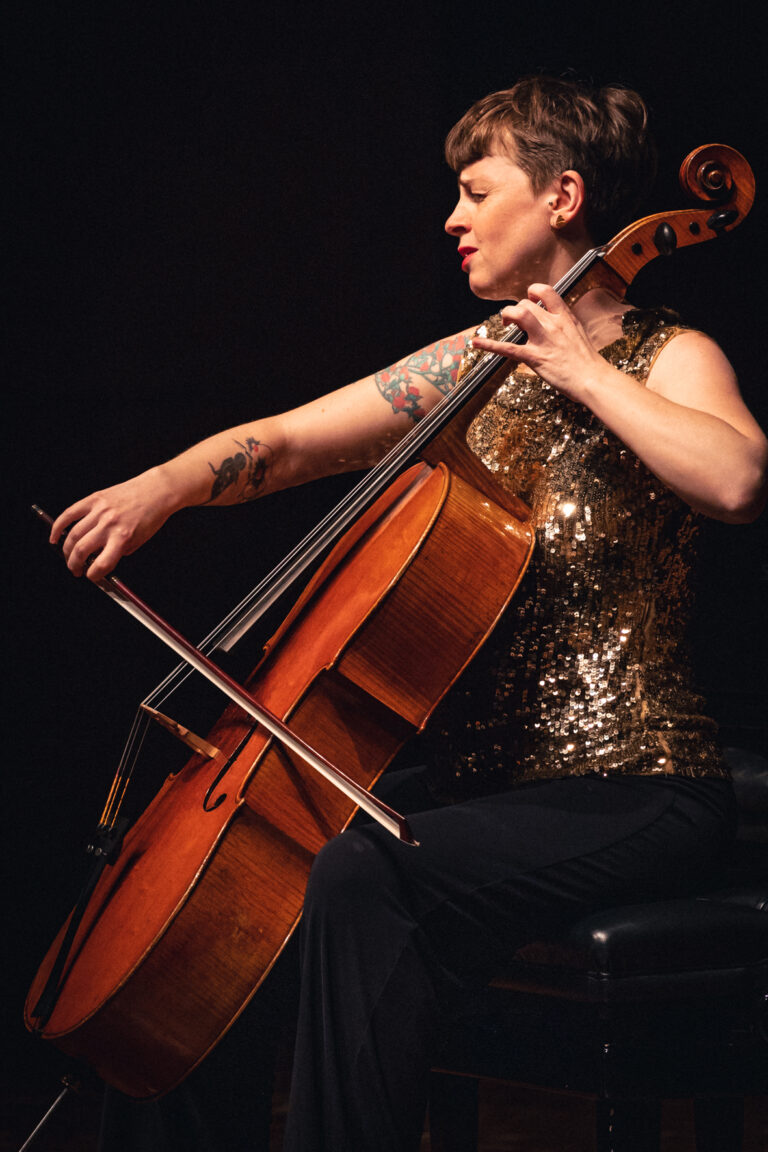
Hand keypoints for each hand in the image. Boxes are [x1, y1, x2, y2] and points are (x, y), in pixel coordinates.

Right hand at [50, 467, 178, 580]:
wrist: (156, 490)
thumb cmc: (151, 515)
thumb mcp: (139, 541)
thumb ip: (119, 551)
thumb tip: (99, 561)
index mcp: (123, 538)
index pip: (101, 564)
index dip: (93, 575)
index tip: (91, 576)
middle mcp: (109, 525)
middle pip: (81, 551)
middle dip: (75, 565)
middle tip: (76, 569)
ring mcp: (99, 511)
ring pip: (73, 535)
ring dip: (67, 551)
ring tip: (69, 557)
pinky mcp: (94, 499)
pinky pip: (69, 514)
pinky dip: (58, 527)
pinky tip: (55, 537)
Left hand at [471, 284, 609, 402]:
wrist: (592, 379)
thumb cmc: (587, 362)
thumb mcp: (578, 334)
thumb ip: (564, 325)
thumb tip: (555, 322)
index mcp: (565, 317)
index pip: (546, 291)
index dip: (533, 291)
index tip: (530, 298)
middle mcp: (553, 324)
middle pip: (526, 305)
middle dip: (515, 309)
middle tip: (512, 320)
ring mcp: (543, 340)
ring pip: (519, 314)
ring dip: (507, 315)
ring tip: (504, 323)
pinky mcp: (534, 358)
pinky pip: (507, 348)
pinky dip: (489, 344)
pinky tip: (476, 342)